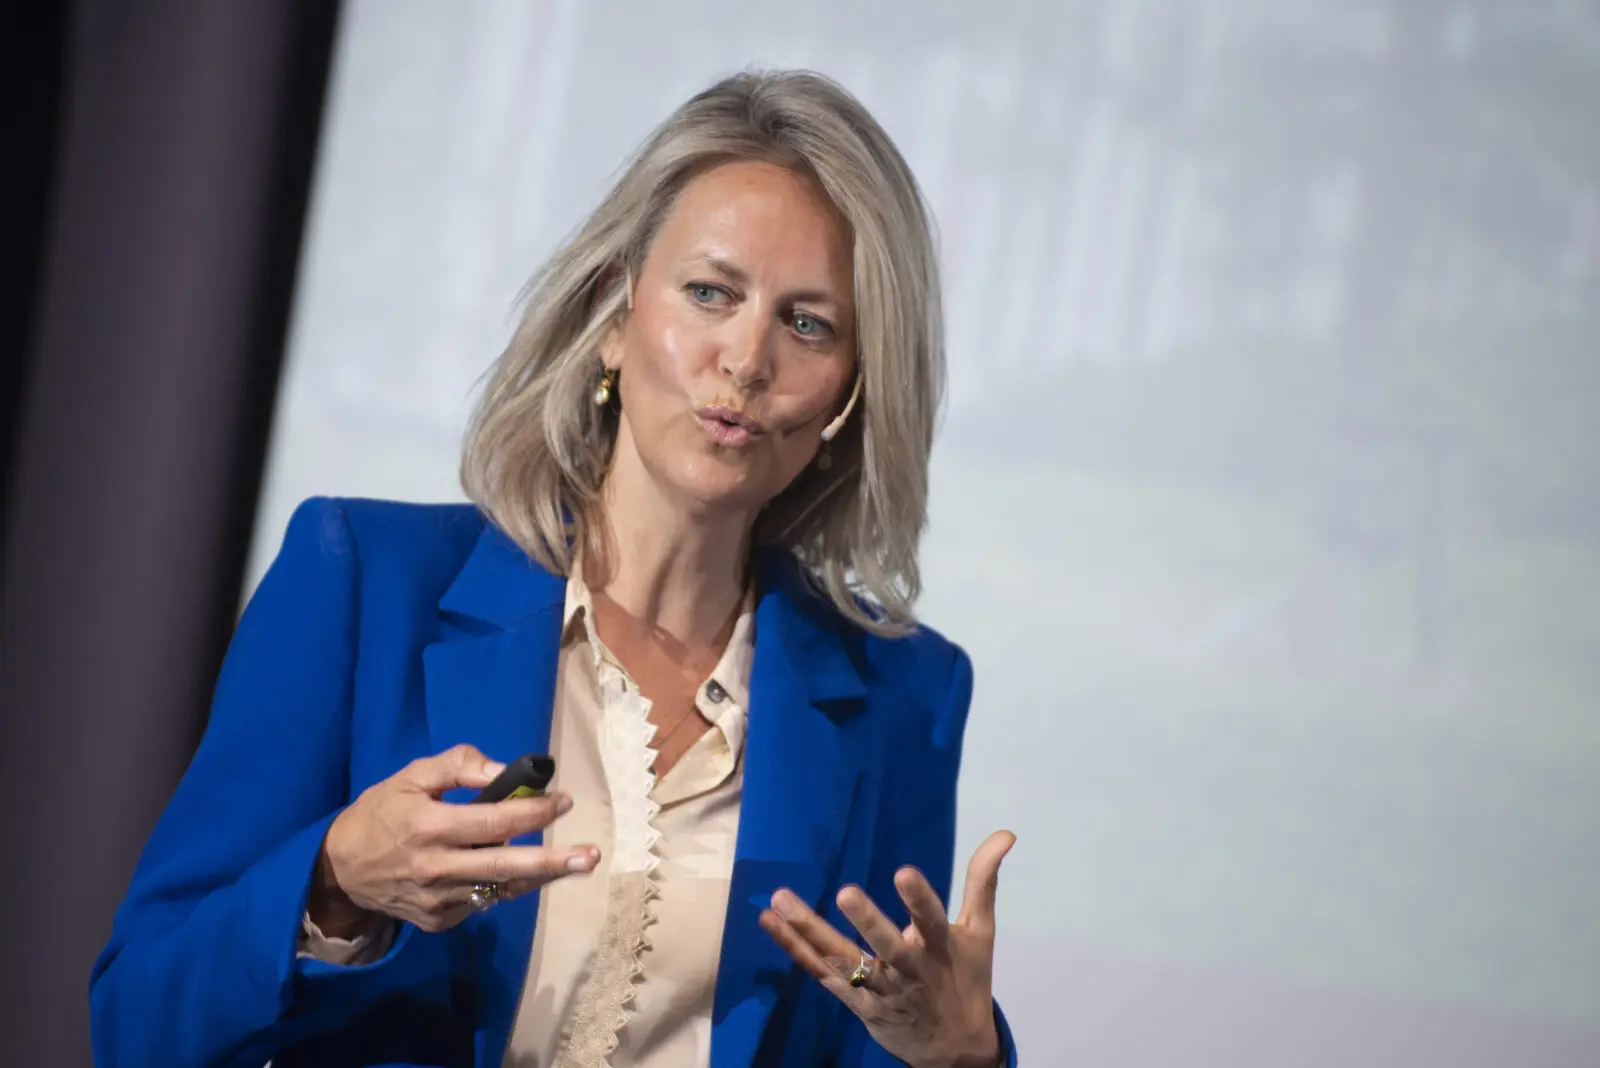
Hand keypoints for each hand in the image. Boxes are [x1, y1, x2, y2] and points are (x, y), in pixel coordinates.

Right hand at [310, 744, 599, 936]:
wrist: (341, 870)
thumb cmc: (382, 812)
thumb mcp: (410, 775)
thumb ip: (457, 765)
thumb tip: (504, 770)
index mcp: (428, 826)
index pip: (493, 821)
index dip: (533, 812)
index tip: (564, 801)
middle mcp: (435, 867)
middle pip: (506, 866)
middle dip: (553, 861)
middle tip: (591, 855)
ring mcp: (438, 900)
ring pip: (501, 889)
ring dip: (540, 876)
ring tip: (575, 864)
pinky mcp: (438, 921)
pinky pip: (482, 902)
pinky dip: (504, 886)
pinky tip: (519, 871)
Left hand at [760, 830, 1015, 1067]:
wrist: (953, 1052)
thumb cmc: (965, 980)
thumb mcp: (980, 933)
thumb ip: (983, 881)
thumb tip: (1005, 833)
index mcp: (942, 949)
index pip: (932, 920)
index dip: (919, 898)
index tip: (904, 872)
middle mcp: (909, 971)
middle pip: (887, 947)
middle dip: (868, 922)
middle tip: (846, 892)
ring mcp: (879, 991)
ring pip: (843, 961)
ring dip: (810, 930)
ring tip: (781, 899)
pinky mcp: (856, 1004)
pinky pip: (821, 974)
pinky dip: (795, 948)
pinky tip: (769, 921)